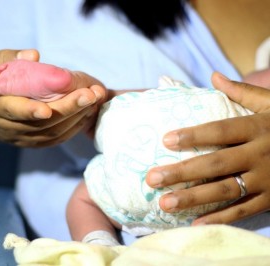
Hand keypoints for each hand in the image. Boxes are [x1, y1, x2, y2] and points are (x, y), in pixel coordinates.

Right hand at [0, 49, 106, 146]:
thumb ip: (7, 58)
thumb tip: (34, 55)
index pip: (11, 111)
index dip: (29, 111)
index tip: (48, 109)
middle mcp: (6, 126)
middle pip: (40, 124)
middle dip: (68, 109)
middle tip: (91, 94)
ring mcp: (20, 137)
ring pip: (51, 133)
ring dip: (76, 118)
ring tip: (95, 100)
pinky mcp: (32, 142)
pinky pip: (54, 139)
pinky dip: (73, 127)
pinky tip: (87, 112)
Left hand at [146, 71, 269, 224]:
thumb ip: (243, 92)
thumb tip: (214, 76)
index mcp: (259, 128)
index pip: (220, 130)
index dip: (193, 135)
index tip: (165, 140)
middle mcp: (261, 154)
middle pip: (216, 164)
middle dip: (182, 172)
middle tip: (152, 178)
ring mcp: (267, 180)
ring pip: (226, 190)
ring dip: (194, 198)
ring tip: (165, 203)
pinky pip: (243, 211)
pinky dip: (220, 218)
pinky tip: (194, 223)